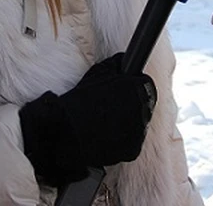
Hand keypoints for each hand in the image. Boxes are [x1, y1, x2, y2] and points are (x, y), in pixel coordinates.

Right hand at [19, 53, 156, 184]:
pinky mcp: (132, 150)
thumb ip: (114, 64)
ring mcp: (139, 133)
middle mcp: (143, 111)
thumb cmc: (80, 100)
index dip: (134, 84)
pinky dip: (122, 139)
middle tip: (111, 105)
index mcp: (137, 89)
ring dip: (127, 121)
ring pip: (138, 124)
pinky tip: (105, 134)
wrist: (67, 131)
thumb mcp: (97, 73)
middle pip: (143, 104)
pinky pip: (131, 142)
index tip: (125, 88)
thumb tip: (122, 61)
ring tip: (106, 121)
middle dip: (131, 103)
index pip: (145, 83)